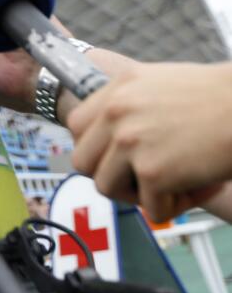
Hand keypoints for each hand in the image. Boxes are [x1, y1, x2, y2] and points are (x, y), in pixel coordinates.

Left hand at [69, 62, 231, 220]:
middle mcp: (116, 113)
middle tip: (143, 179)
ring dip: (138, 195)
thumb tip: (115, 138)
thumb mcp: (160, 84)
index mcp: (117, 90)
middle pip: (83, 161)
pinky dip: (175, 206)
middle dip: (111, 176)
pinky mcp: (153, 171)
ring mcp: (131, 142)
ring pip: (106, 188)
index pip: (76, 127)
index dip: (96, 148)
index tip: (118, 158)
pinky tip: (201, 187)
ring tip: (172, 185)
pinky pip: (150, 208)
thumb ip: (131, 106)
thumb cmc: (220, 98)